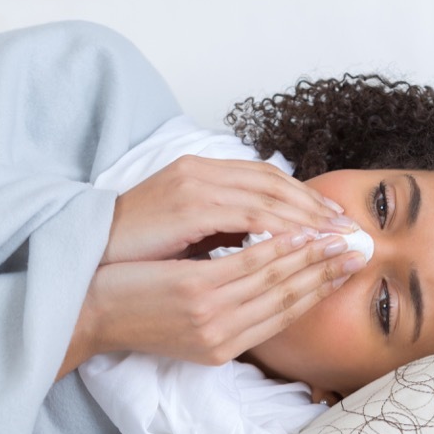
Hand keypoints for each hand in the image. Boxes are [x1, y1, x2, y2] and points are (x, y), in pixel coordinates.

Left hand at [56, 232, 365, 376]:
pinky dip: (280, 250)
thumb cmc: (129, 307)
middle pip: (291, 300)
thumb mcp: (183, 317)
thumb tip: (251, 268)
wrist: (82, 316)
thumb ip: (222, 301)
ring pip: (279, 284)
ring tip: (341, 235)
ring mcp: (213, 316)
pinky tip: (302, 236)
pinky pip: (250, 269)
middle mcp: (226, 335)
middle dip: (329, 270)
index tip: (347, 264)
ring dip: (315, 257)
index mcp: (226, 343)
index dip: (321, 287)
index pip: (285, 313)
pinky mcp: (197, 296)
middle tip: (360, 247)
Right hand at [100, 155, 352, 263]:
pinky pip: (249, 212)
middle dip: (314, 206)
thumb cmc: (133, 257)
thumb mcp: (185, 237)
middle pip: (274, 182)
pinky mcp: (190, 203)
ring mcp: (195, 183)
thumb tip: (263, 246)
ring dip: (307, 217)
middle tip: (348, 229)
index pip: (265, 178)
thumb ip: (221, 232)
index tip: (332, 221)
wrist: (86, 263)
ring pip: (268, 195)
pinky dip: (280, 226)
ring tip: (335, 239)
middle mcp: (200, 170)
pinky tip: (303, 244)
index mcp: (200, 173)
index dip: (303, 197)